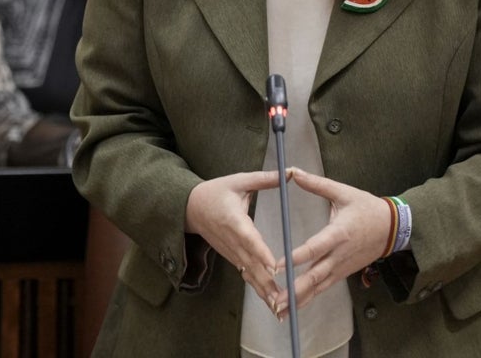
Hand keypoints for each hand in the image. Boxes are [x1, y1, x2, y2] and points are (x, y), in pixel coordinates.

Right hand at [184, 170, 281, 304]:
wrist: (190, 208)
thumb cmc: (216, 192)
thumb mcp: (239, 181)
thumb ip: (264, 179)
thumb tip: (290, 173)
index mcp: (233, 220)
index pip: (249, 238)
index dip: (261, 252)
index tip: (274, 266)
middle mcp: (231, 240)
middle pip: (251, 264)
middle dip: (267, 282)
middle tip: (284, 298)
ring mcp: (230, 252)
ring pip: (249, 274)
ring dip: (264, 291)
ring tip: (280, 307)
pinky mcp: (232, 258)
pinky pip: (247, 275)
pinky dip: (258, 289)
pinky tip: (272, 303)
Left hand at [273, 168, 391, 317]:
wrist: (393, 229)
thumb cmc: (367, 208)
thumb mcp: (343, 192)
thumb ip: (317, 184)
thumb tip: (293, 172)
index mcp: (339, 233)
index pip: (316, 247)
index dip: (297, 257)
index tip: (279, 265)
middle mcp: (339, 254)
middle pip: (315, 275)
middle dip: (294, 289)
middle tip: (276, 299)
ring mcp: (342, 267)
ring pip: (318, 286)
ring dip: (299, 299)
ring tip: (279, 309)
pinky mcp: (343, 273)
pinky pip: (323, 288)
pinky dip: (309, 298)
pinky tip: (294, 307)